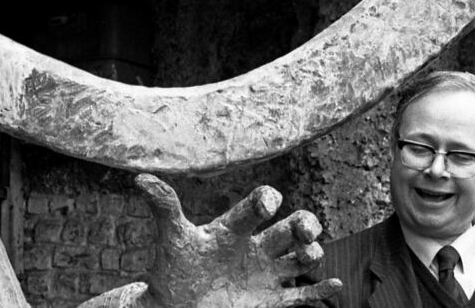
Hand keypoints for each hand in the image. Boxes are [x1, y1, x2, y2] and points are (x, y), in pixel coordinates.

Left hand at [136, 173, 341, 307]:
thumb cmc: (171, 270)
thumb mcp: (171, 238)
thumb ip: (164, 207)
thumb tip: (140, 178)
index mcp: (234, 227)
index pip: (260, 205)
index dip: (268, 200)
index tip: (268, 204)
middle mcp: (255, 246)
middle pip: (292, 226)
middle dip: (307, 223)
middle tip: (305, 231)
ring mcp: (264, 273)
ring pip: (302, 257)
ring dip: (313, 253)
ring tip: (308, 258)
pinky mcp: (269, 300)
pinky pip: (302, 294)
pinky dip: (321, 290)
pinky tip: (334, 285)